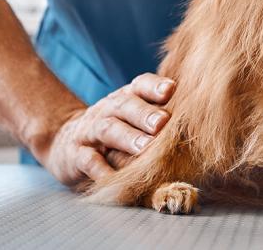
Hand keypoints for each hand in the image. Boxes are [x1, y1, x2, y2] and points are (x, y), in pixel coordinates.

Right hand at [40, 73, 175, 186]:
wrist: (65, 142)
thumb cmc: (114, 130)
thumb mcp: (131, 118)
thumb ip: (158, 116)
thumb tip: (198, 122)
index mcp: (126, 98)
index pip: (140, 85)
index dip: (154, 86)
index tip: (171, 89)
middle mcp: (108, 110)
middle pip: (126, 106)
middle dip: (145, 114)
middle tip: (162, 123)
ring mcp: (90, 131)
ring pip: (108, 129)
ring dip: (127, 137)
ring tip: (145, 148)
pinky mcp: (75, 155)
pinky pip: (87, 160)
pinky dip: (100, 169)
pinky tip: (113, 177)